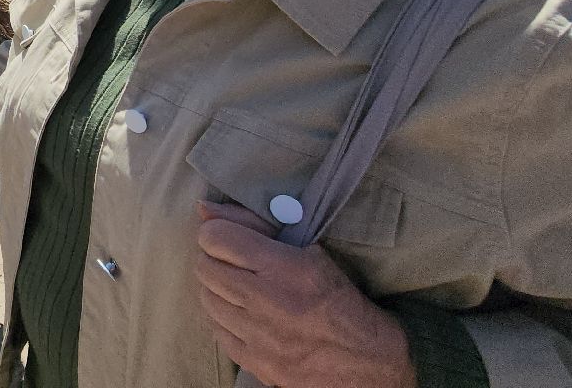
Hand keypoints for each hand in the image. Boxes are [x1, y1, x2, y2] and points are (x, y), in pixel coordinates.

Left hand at [194, 201, 414, 387]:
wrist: (369, 360)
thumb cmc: (339, 298)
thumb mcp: (309, 251)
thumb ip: (255, 225)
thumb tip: (202, 208)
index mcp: (286, 268)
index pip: (216, 238)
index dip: (216, 233)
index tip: (226, 237)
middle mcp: (268, 302)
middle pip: (205, 268)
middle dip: (213, 259)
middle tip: (231, 262)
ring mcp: (260, 337)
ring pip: (207, 301)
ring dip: (217, 290)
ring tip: (239, 289)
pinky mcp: (257, 364)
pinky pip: (218, 333)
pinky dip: (224, 321)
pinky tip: (243, 316)